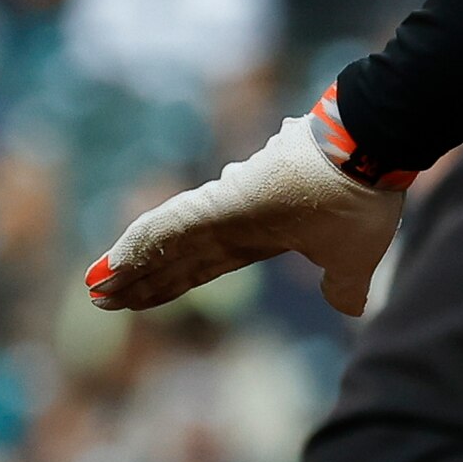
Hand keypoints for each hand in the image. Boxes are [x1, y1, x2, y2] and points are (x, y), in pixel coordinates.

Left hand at [89, 111, 406, 317]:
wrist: (369, 154)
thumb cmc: (362, 201)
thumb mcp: (352, 261)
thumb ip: (342, 286)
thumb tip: (350, 307)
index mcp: (257, 238)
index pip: (201, 267)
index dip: (169, 284)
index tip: (138, 301)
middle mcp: (232, 223)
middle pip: (174, 257)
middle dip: (139, 278)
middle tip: (101, 296)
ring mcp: (223, 210)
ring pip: (162, 241)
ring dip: (126, 265)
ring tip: (93, 284)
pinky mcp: (220, 201)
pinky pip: (170, 226)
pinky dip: (139, 246)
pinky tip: (111, 263)